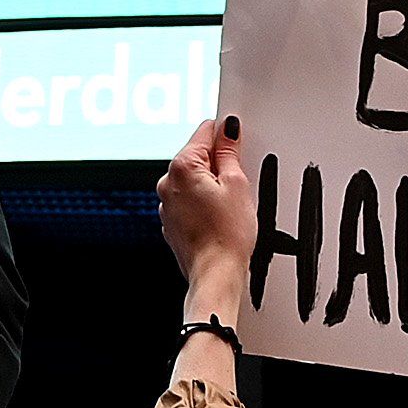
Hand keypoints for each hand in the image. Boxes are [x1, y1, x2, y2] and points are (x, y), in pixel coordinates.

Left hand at [158, 114, 256, 317]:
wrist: (216, 275)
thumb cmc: (226, 237)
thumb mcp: (237, 184)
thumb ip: (229, 153)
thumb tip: (227, 132)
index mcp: (181, 167)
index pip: (204, 132)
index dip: (226, 135)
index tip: (238, 141)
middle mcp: (168, 183)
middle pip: (198, 157)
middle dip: (219, 164)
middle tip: (239, 183)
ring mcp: (168, 205)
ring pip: (194, 181)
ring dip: (212, 185)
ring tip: (231, 206)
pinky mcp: (173, 222)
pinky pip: (190, 201)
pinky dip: (204, 204)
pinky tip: (221, 218)